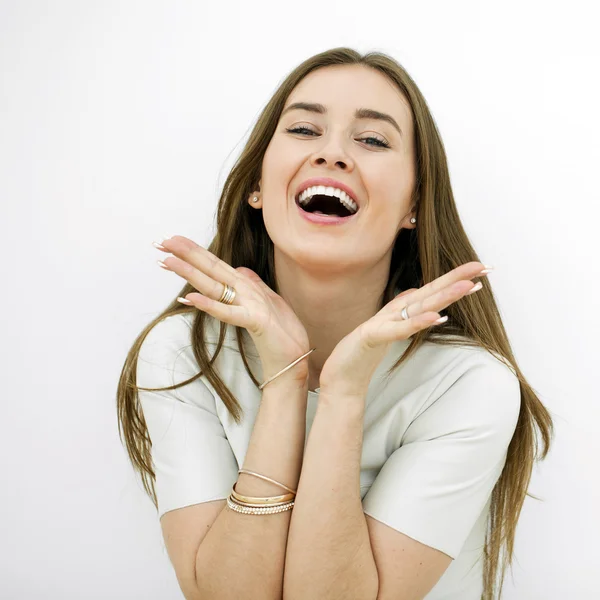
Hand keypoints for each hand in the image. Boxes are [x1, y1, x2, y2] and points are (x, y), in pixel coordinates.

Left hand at [155, 235, 309, 383]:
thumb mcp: (266, 302)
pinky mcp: (256, 321)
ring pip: (216, 285)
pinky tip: (190, 298)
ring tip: (168, 261)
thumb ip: (254, 284)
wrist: (294, 358)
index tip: (170, 242)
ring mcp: (251, 304)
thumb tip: (239, 269)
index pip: (215, 266)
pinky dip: (210, 305)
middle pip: (211, 269)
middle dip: (186, 254)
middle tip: (162, 240)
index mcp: (246, 287)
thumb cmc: (280, 332)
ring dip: (191, 272)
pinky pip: (229, 313)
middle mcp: (247, 291)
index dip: (193, 253)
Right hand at [318, 262, 491, 398]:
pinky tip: (436, 317)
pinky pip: (399, 330)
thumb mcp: (386, 330)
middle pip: (430, 293)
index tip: (482, 270)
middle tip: (483, 266)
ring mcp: (383, 323)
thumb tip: (414, 293)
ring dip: (443, 295)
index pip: (432, 292)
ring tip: (468, 286)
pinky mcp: (373, 336)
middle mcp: (394, 313)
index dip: (456, 280)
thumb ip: (401, 312)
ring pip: (418, 307)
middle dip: (457, 279)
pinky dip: (418, 322)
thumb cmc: (362, 353)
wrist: (340, 376)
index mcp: (399, 312)